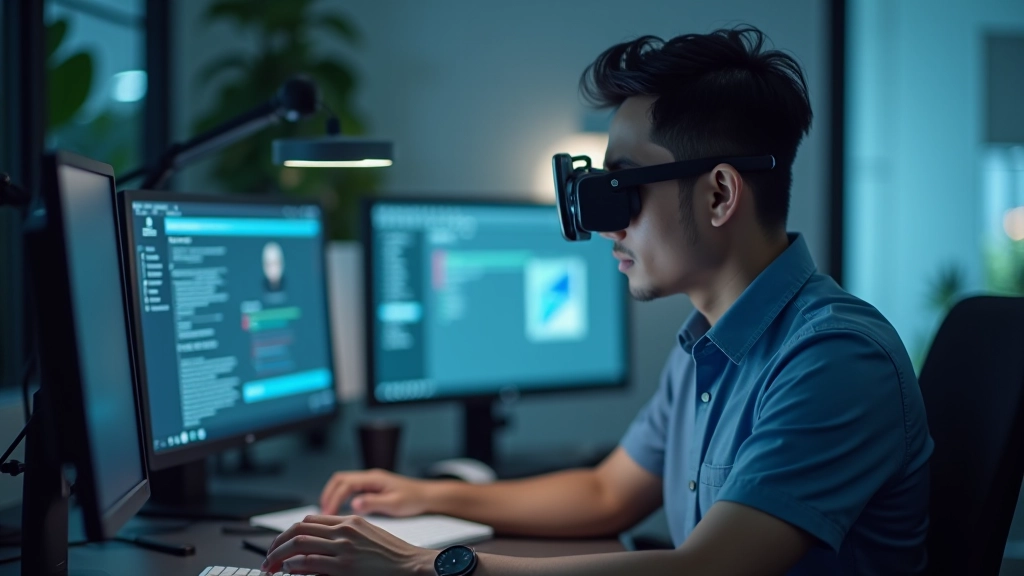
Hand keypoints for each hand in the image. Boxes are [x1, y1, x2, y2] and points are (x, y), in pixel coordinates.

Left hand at [262, 514, 434, 575]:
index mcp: (350, 521)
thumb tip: (318, 545)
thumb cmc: (393, 555)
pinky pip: (309, 562)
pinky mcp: (344, 567)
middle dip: (277, 544)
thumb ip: (343, 536)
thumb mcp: (367, 536)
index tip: (279, 545)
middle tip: (268, 558)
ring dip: (279, 556)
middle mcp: (344, 530)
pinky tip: (289, 571)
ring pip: (299, 543)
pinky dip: (294, 566)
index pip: (309, 521)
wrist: (412, 564)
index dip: (288, 533)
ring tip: (271, 567)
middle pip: (298, 529)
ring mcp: (344, 548)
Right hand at [320, 469, 432, 515]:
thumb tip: (354, 503)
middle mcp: (370, 477)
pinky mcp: (372, 487)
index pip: (345, 484)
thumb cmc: (413, 499)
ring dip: (333, 495)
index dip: (334, 498)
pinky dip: (341, 497)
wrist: (426, 495)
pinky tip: (340, 510)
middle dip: (328, 494)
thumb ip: (373, 503)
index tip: (328, 513)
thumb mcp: (394, 504)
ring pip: (344, 483)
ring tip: (327, 512)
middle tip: (323, 513)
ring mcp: (370, 481)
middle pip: (340, 479)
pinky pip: (350, 488)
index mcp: (373, 478)